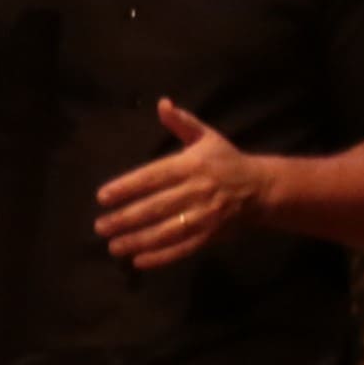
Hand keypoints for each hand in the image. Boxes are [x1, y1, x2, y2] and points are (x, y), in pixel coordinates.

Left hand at [96, 98, 271, 269]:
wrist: (263, 189)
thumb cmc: (227, 161)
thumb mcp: (207, 137)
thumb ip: (182, 122)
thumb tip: (162, 103)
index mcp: (191, 165)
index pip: (153, 176)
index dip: (127, 187)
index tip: (102, 196)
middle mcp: (197, 191)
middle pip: (156, 207)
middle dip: (126, 218)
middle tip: (100, 226)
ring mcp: (205, 216)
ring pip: (167, 231)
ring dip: (138, 240)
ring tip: (113, 246)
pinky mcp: (212, 236)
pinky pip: (184, 248)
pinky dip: (162, 257)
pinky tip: (139, 261)